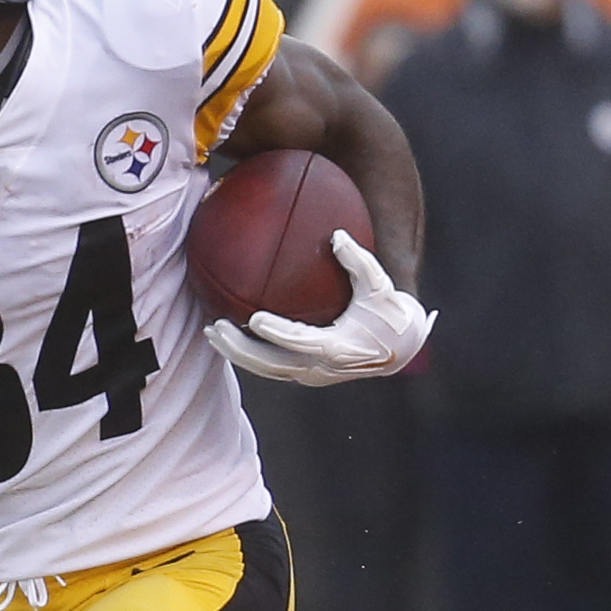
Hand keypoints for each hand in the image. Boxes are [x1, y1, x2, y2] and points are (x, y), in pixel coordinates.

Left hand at [204, 231, 434, 385]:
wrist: (400, 348)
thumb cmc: (389, 313)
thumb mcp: (380, 285)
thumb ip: (359, 261)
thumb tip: (336, 235)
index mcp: (338, 349)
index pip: (301, 343)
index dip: (277, 333)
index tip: (254, 317)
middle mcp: (321, 369)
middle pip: (272, 365)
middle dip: (241, 348)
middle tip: (216, 326)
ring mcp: (311, 375)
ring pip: (266, 370)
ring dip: (236, 354)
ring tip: (211, 332)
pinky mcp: (306, 374)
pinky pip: (271, 366)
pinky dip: (248, 353)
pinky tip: (227, 334)